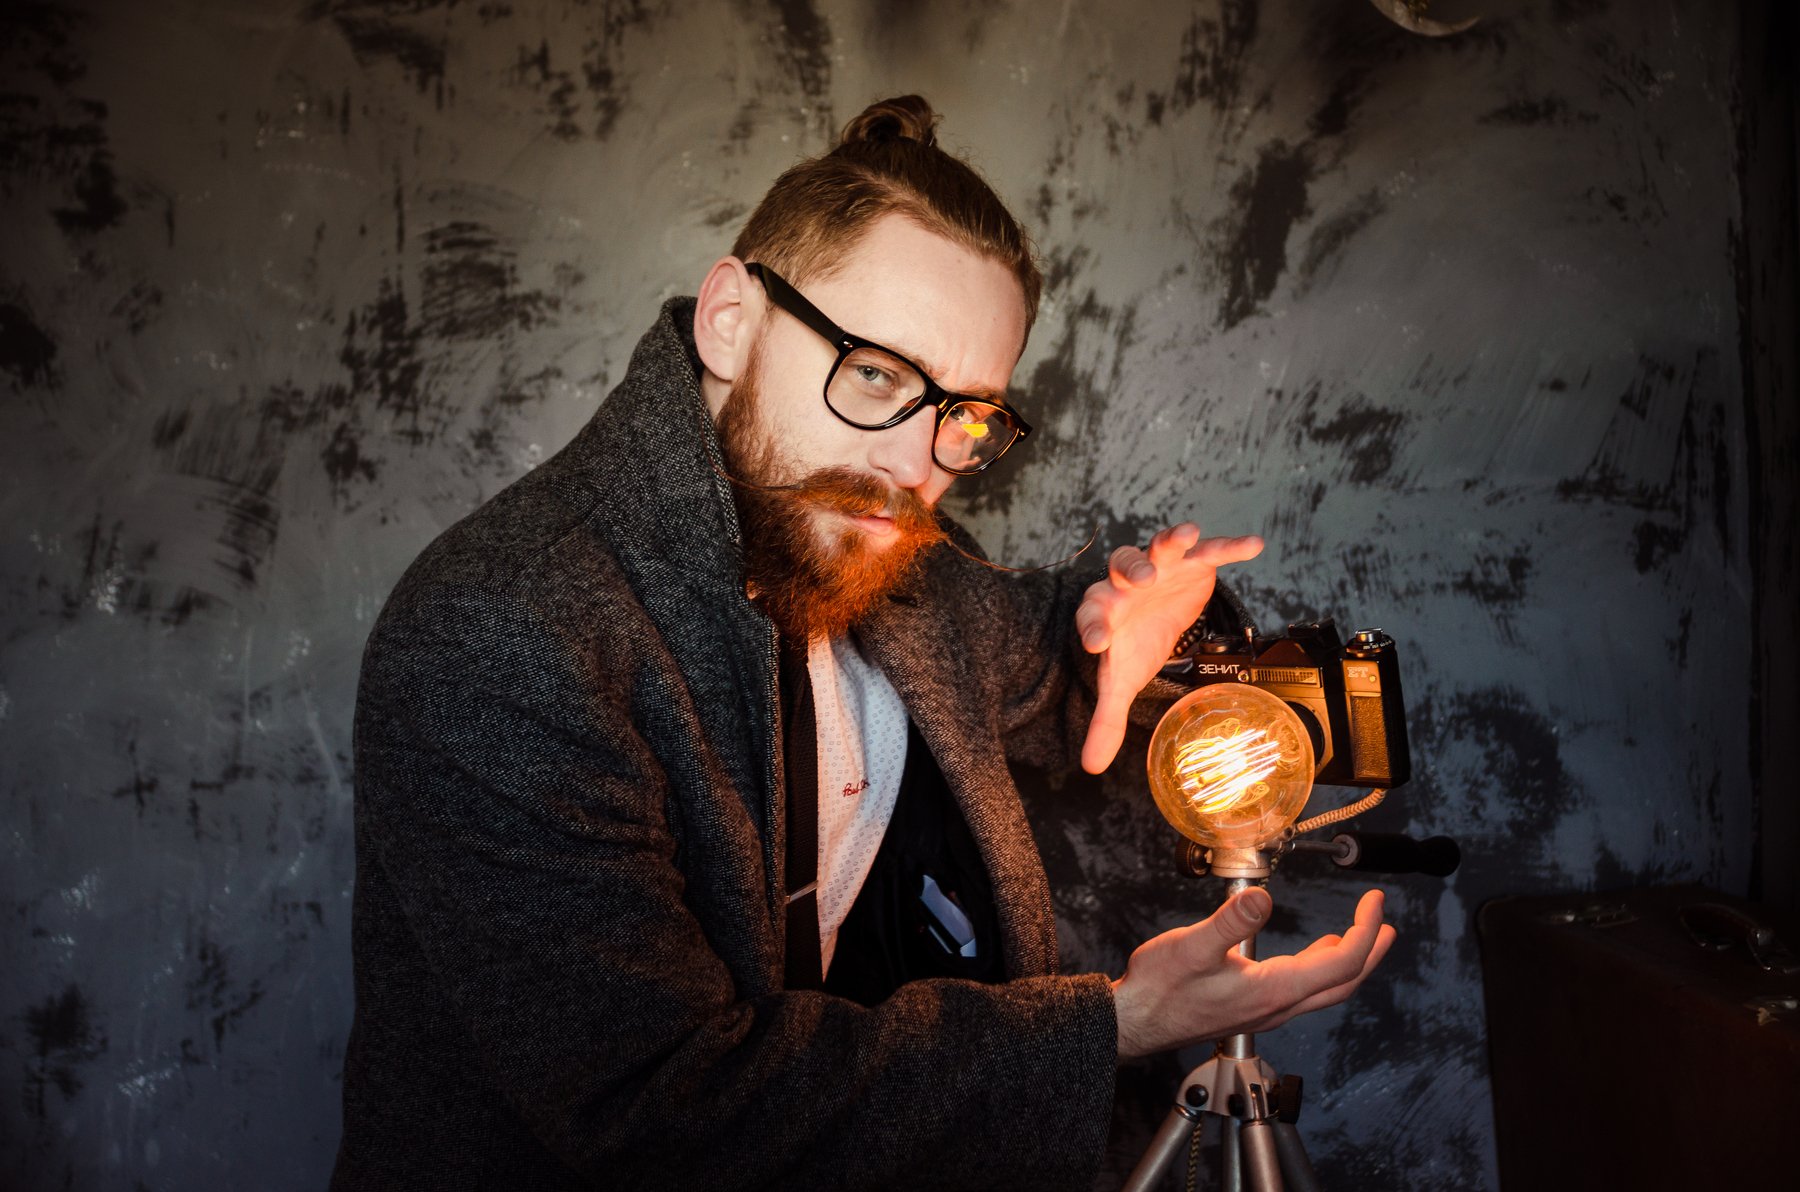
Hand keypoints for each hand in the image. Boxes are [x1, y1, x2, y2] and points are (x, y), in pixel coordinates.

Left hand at [1075, 524, 1263, 773]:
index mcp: (1103, 609)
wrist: (1152, 614)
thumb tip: (1091, 768)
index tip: (1099, 642)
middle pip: (1122, 566)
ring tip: (1187, 536)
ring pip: (1160, 547)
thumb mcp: (1120, 679)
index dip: (1093, 626)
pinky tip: (1253, 545)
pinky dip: (1229, 547)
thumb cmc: (1131, 643)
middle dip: (1131, 569)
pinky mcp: (1191, 563)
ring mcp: (1159, 567)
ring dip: (1171, 541)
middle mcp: (1126, 581)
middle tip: (1142, 579)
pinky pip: (1210, 551)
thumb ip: (1106, 719)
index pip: (1091, 614)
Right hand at [1111, 887, 1395, 1060]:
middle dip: (1371, 952)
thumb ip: (1230, 922)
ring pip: (1325, 990)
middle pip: (1343, 983)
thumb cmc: (1158, 989)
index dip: (1364, 929)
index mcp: (1272, 990)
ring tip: (1361, 937)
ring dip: (1349, 962)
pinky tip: (1311, 954)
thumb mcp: (1191, 946)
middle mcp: (1277, 1006)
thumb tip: (1264, 898)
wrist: (1132, 1023)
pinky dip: (1320, 969)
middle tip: (1385, 924)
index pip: (1341, 963)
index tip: (1374, 900)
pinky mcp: (1252, 1009)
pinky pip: (1303, 991)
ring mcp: (1266, 1011)